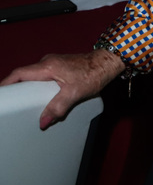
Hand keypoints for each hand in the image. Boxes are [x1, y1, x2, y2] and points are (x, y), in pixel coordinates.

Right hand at [0, 50, 124, 128]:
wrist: (109, 62)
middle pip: (24, 76)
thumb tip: (43, 122)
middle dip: (17, 90)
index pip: (19, 74)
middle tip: (13, 104)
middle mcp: (48, 63)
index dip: (6, 84)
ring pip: (35, 77)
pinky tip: (44, 99)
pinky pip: (44, 78)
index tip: (1, 95)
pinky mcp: (61, 68)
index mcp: (47, 66)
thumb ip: (57, 107)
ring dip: (30, 89)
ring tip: (27, 105)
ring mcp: (54, 64)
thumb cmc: (94, 72)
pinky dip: (40, 88)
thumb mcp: (75, 93)